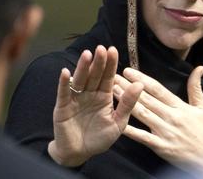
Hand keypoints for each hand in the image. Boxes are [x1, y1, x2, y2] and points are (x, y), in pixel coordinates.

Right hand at [47, 45, 142, 166]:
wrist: (80, 154)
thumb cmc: (99, 138)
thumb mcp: (118, 122)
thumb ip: (128, 104)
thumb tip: (140, 84)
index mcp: (104, 96)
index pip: (108, 77)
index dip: (110, 64)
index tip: (113, 50)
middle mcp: (90, 93)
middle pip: (94, 75)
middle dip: (98, 62)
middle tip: (101, 48)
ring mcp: (76, 99)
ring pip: (80, 80)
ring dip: (82, 67)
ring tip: (87, 54)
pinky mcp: (63, 107)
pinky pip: (64, 93)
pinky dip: (64, 83)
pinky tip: (66, 72)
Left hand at [113, 66, 202, 178]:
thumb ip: (196, 87)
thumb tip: (199, 67)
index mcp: (179, 106)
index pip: (158, 89)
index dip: (142, 79)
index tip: (129, 71)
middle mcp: (171, 117)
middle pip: (146, 98)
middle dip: (128, 86)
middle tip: (113, 76)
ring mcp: (166, 132)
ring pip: (142, 113)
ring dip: (126, 101)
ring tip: (112, 91)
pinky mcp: (162, 147)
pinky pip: (143, 137)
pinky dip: (131, 130)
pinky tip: (119, 122)